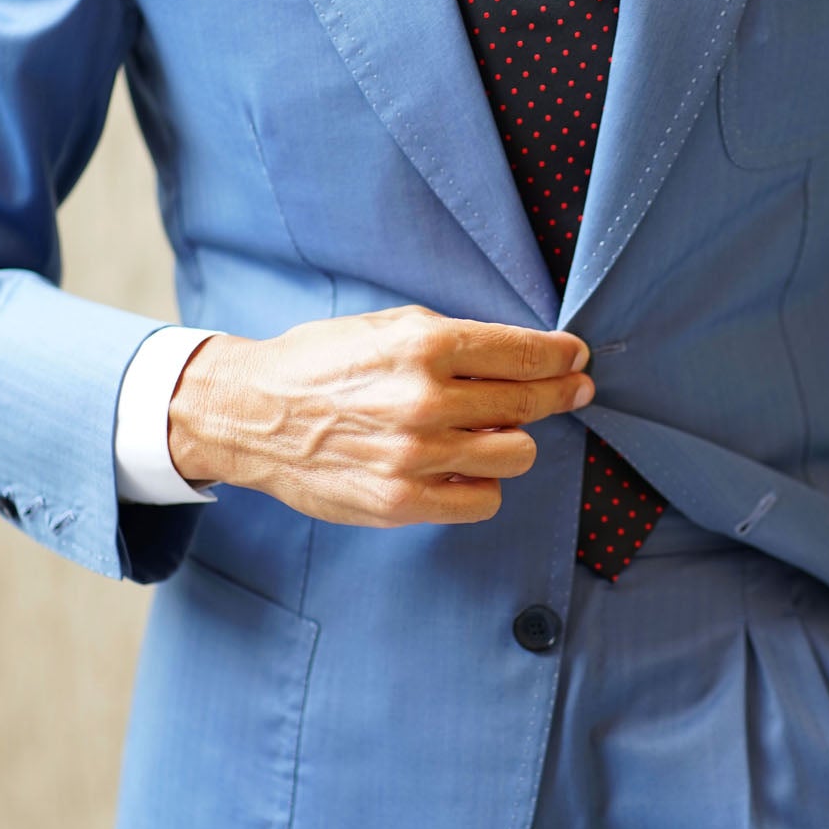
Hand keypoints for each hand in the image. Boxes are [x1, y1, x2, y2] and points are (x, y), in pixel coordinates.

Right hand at [166, 304, 593, 527]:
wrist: (252, 415)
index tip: (575, 358)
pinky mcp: (403, 501)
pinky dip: (483, 483)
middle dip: (562, 393)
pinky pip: (483, 500)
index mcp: (423, 347)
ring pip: (516, 455)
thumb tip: (521, 356)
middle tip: (576, 389)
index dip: (559, 356)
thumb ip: (453, 341)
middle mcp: (424, 401)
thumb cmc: (322, 365)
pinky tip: (465, 467)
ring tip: (494, 432)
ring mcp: (415, 456)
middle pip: (528, 404)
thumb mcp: (386, 327)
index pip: (521, 353)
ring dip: (514, 442)